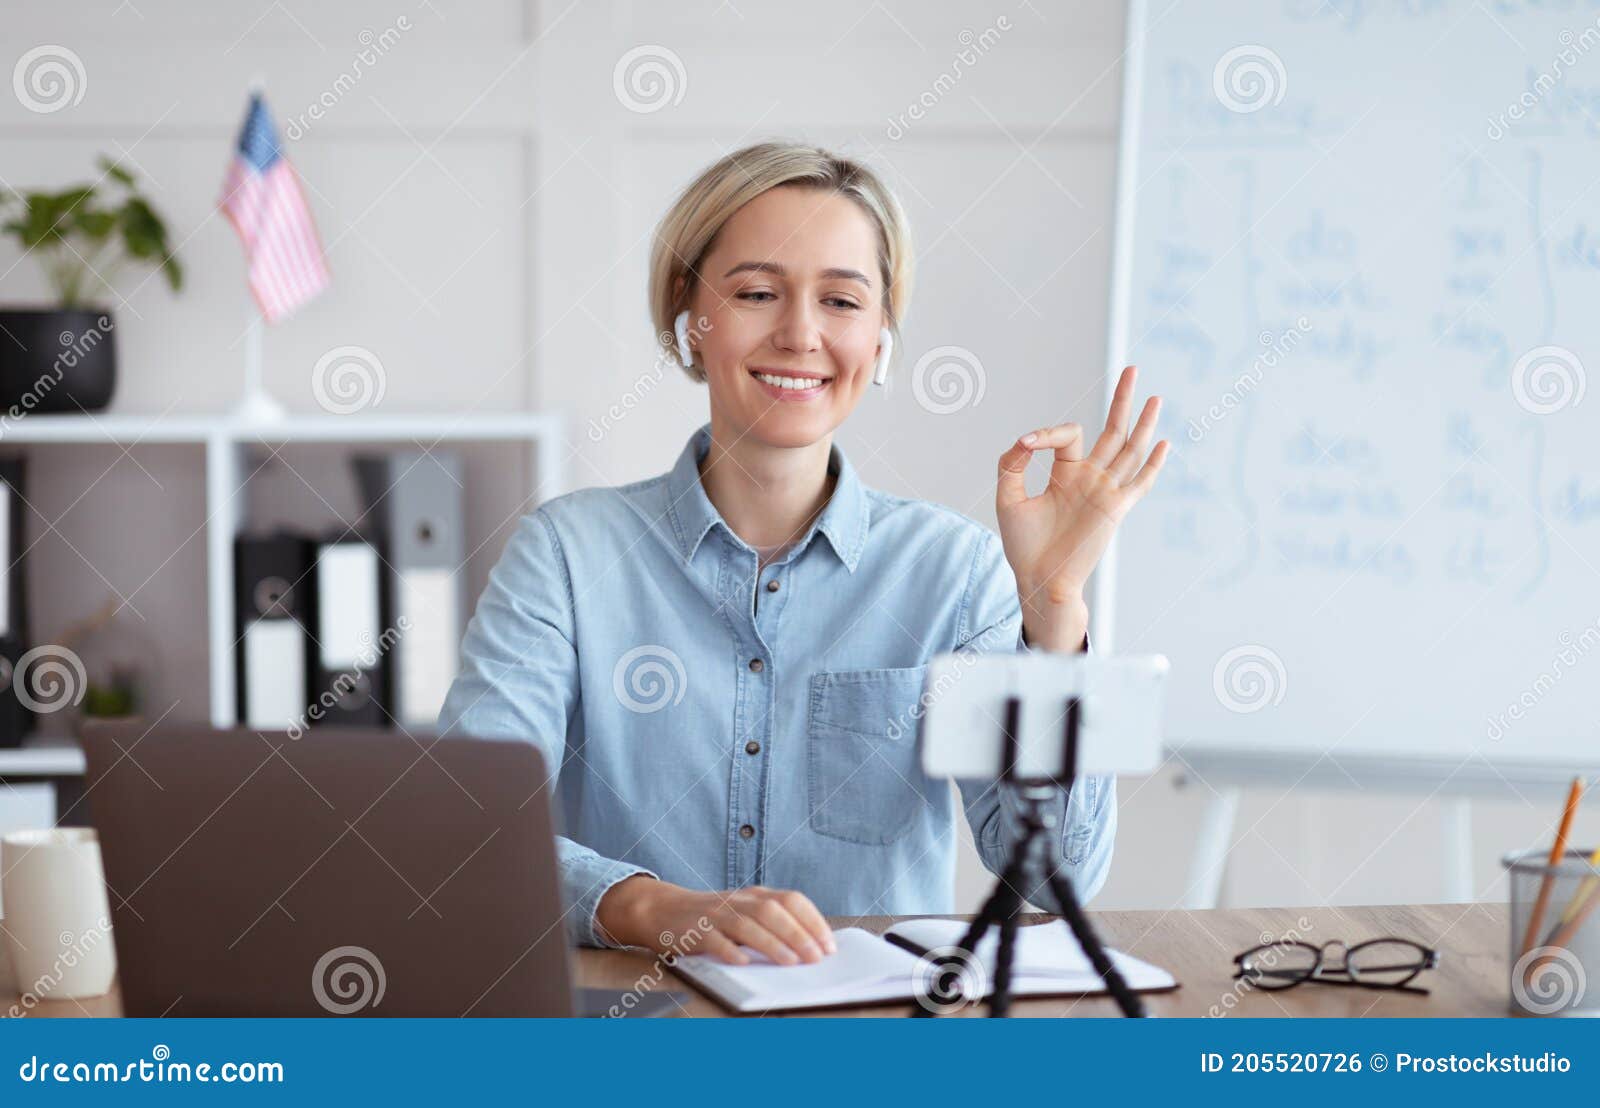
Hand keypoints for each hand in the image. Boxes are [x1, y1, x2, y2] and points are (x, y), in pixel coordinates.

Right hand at [595, 875, 836, 965]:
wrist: (664, 910)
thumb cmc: (715, 918)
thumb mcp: (746, 912)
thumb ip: (773, 923)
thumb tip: (812, 947)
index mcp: (756, 895)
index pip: (791, 900)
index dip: (813, 921)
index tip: (829, 945)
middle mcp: (738, 900)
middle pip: (773, 911)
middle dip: (798, 935)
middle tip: (815, 958)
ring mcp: (716, 915)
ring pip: (747, 924)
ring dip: (772, 944)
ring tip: (790, 963)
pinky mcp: (695, 931)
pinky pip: (714, 940)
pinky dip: (730, 951)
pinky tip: (743, 963)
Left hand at [996, 365, 1168, 650]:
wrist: (1038, 578)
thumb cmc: (1023, 544)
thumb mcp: (1008, 497)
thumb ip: (1012, 464)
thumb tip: (1027, 440)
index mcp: (1067, 473)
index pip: (1068, 435)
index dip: (1047, 432)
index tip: (1028, 444)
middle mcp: (1091, 478)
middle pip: (1112, 430)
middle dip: (1121, 399)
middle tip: (1132, 368)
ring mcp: (1106, 492)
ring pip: (1130, 449)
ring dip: (1143, 422)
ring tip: (1155, 396)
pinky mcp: (1115, 508)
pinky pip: (1139, 483)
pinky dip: (1153, 464)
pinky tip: (1164, 443)